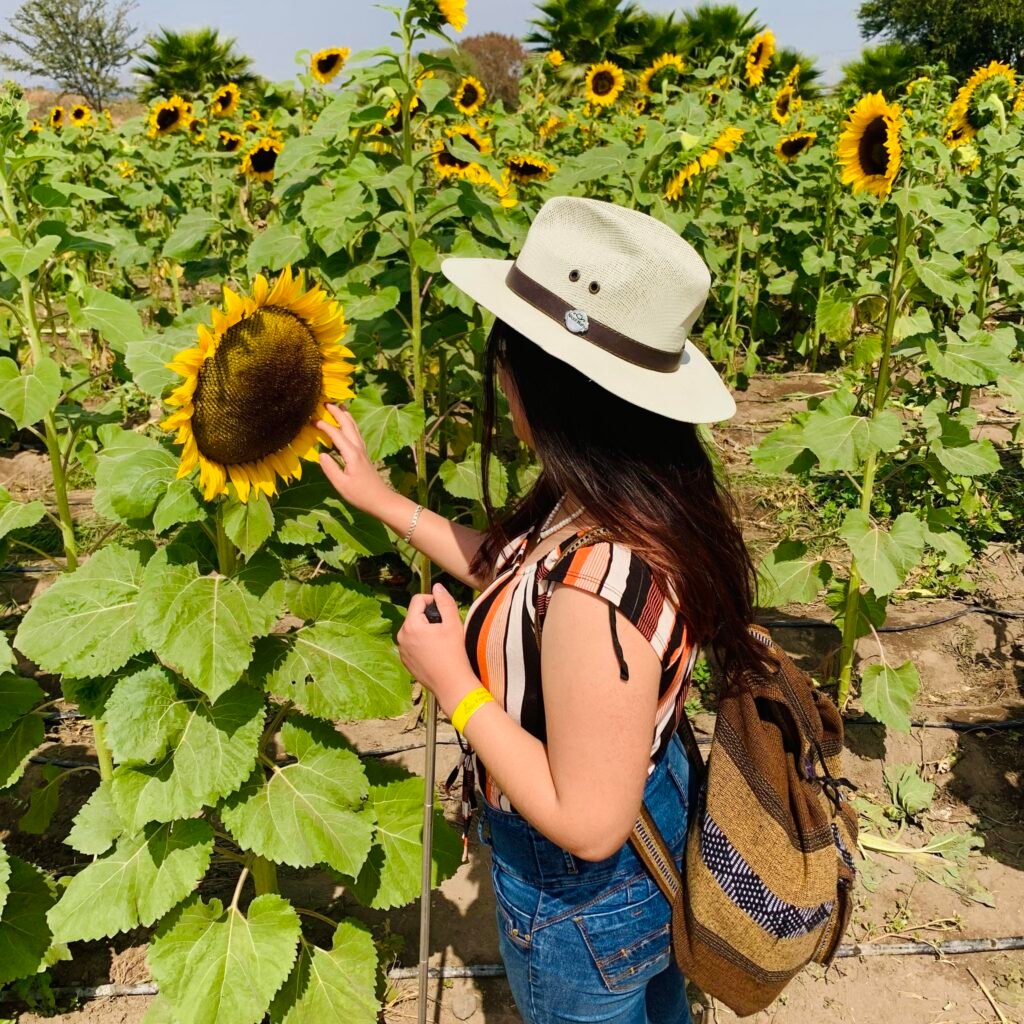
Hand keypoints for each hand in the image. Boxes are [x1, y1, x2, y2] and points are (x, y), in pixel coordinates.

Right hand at [317, 403, 392, 515]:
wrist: (381, 500)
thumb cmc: (360, 495)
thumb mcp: (341, 485)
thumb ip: (330, 468)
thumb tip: (321, 454)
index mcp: (351, 454)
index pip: (336, 435)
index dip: (324, 426)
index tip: (312, 420)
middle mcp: (358, 448)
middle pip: (348, 425)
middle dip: (337, 412)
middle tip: (326, 402)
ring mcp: (363, 451)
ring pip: (354, 428)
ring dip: (346, 416)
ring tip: (338, 406)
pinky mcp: (364, 455)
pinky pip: (356, 434)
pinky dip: (350, 425)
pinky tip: (347, 425)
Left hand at [397, 583, 478, 717]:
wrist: (451, 685)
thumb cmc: (454, 654)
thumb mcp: (453, 624)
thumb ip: (445, 602)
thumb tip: (437, 586)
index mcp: (411, 625)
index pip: (418, 600)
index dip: (432, 601)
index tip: (444, 611)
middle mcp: (401, 636)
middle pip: (414, 615)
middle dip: (429, 617)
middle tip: (444, 628)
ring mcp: (402, 650)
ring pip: (413, 629)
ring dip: (425, 630)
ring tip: (441, 641)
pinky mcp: (405, 660)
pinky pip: (411, 643)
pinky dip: (421, 643)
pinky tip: (435, 653)